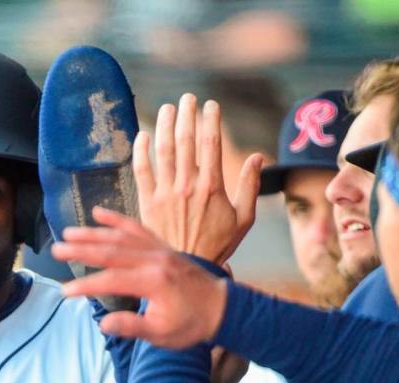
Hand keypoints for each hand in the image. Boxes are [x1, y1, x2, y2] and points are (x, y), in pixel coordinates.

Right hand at [52, 207, 227, 348]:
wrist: (223, 308)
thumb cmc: (193, 325)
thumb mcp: (163, 334)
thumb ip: (132, 327)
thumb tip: (103, 323)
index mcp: (154, 281)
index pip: (111, 280)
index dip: (86, 285)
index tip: (65, 291)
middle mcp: (155, 260)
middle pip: (111, 251)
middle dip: (81, 250)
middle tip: (56, 249)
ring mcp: (160, 250)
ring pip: (121, 236)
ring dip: (93, 233)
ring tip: (68, 233)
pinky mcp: (163, 246)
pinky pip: (138, 228)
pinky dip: (118, 220)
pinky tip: (99, 213)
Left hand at [134, 93, 261, 264]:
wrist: (187, 268)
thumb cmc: (218, 244)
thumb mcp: (244, 219)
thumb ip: (250, 186)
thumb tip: (258, 156)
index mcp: (212, 187)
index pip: (211, 144)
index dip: (210, 120)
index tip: (211, 104)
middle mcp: (187, 186)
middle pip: (186, 141)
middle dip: (186, 115)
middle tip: (187, 99)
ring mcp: (165, 194)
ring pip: (163, 151)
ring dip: (164, 126)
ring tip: (166, 109)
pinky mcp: (147, 203)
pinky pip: (141, 171)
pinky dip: (140, 151)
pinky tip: (142, 135)